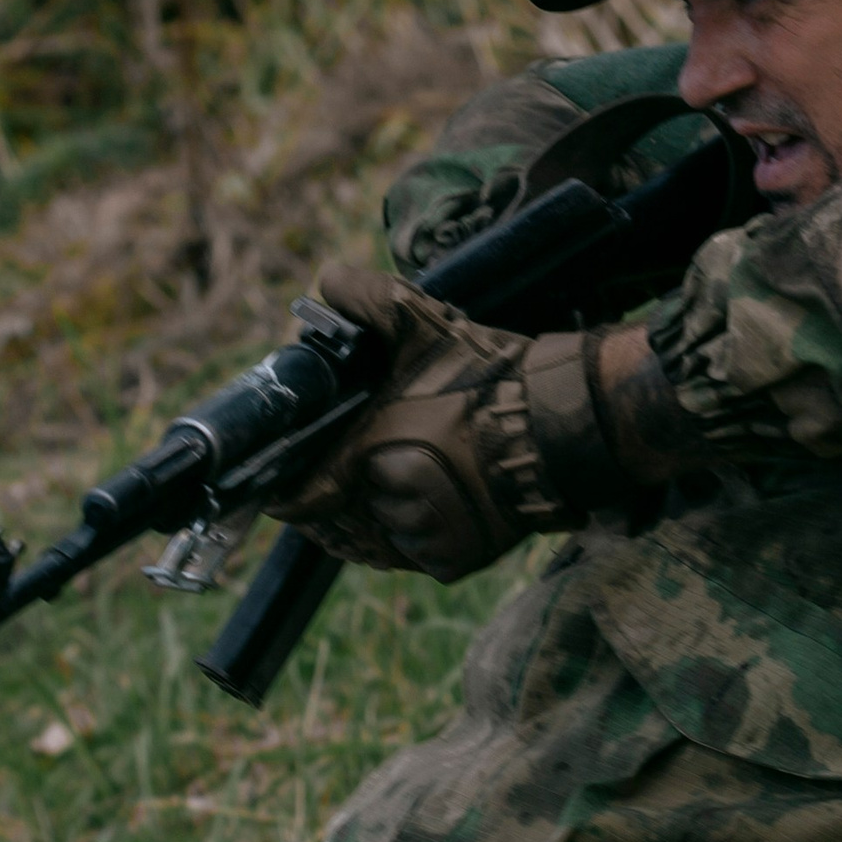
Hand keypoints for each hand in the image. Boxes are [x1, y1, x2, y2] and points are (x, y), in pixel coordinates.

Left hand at [265, 263, 559, 581]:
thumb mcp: (426, 326)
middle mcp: (396, 509)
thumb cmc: (489, 378)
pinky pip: (411, 555)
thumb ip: (368, 299)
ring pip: (371, 540)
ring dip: (366, 519)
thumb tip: (327, 279)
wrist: (560, 426)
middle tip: (341, 471)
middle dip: (333, 498)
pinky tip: (415, 507)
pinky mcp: (455, 562)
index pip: (302, 497)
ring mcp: (427, 542)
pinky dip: (406, 537)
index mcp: (375, 457)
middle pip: (335, 521)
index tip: (281, 483)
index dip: (288, 489)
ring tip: (380, 486)